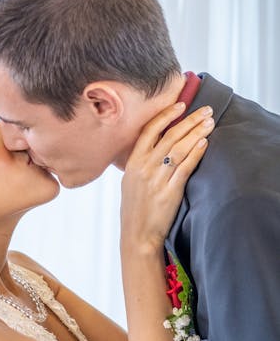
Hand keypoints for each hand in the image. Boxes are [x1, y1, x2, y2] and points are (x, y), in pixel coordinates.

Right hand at [121, 103, 213, 252]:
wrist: (137, 235)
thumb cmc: (134, 210)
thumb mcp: (130, 182)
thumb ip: (142, 163)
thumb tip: (157, 145)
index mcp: (132, 163)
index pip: (149, 131)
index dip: (166, 115)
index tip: (181, 105)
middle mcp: (144, 168)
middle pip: (169, 136)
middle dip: (189, 120)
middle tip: (206, 110)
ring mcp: (157, 179)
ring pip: (179, 149)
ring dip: (196, 133)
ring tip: (210, 122)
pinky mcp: (169, 192)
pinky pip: (185, 168)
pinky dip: (195, 153)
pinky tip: (204, 143)